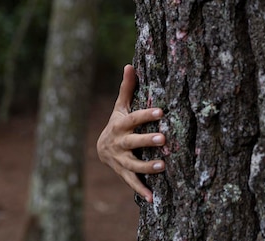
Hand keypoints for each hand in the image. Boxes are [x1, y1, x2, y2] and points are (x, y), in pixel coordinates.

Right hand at [96, 64, 165, 201]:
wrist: (101, 149)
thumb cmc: (118, 122)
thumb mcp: (121, 106)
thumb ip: (127, 88)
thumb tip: (129, 65)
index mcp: (120, 124)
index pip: (134, 118)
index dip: (146, 115)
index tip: (161, 111)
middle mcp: (119, 143)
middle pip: (133, 142)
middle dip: (147, 140)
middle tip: (163, 138)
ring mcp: (120, 159)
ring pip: (133, 164)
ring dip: (147, 166)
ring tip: (162, 166)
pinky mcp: (123, 173)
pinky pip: (132, 182)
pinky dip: (142, 191)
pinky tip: (154, 199)